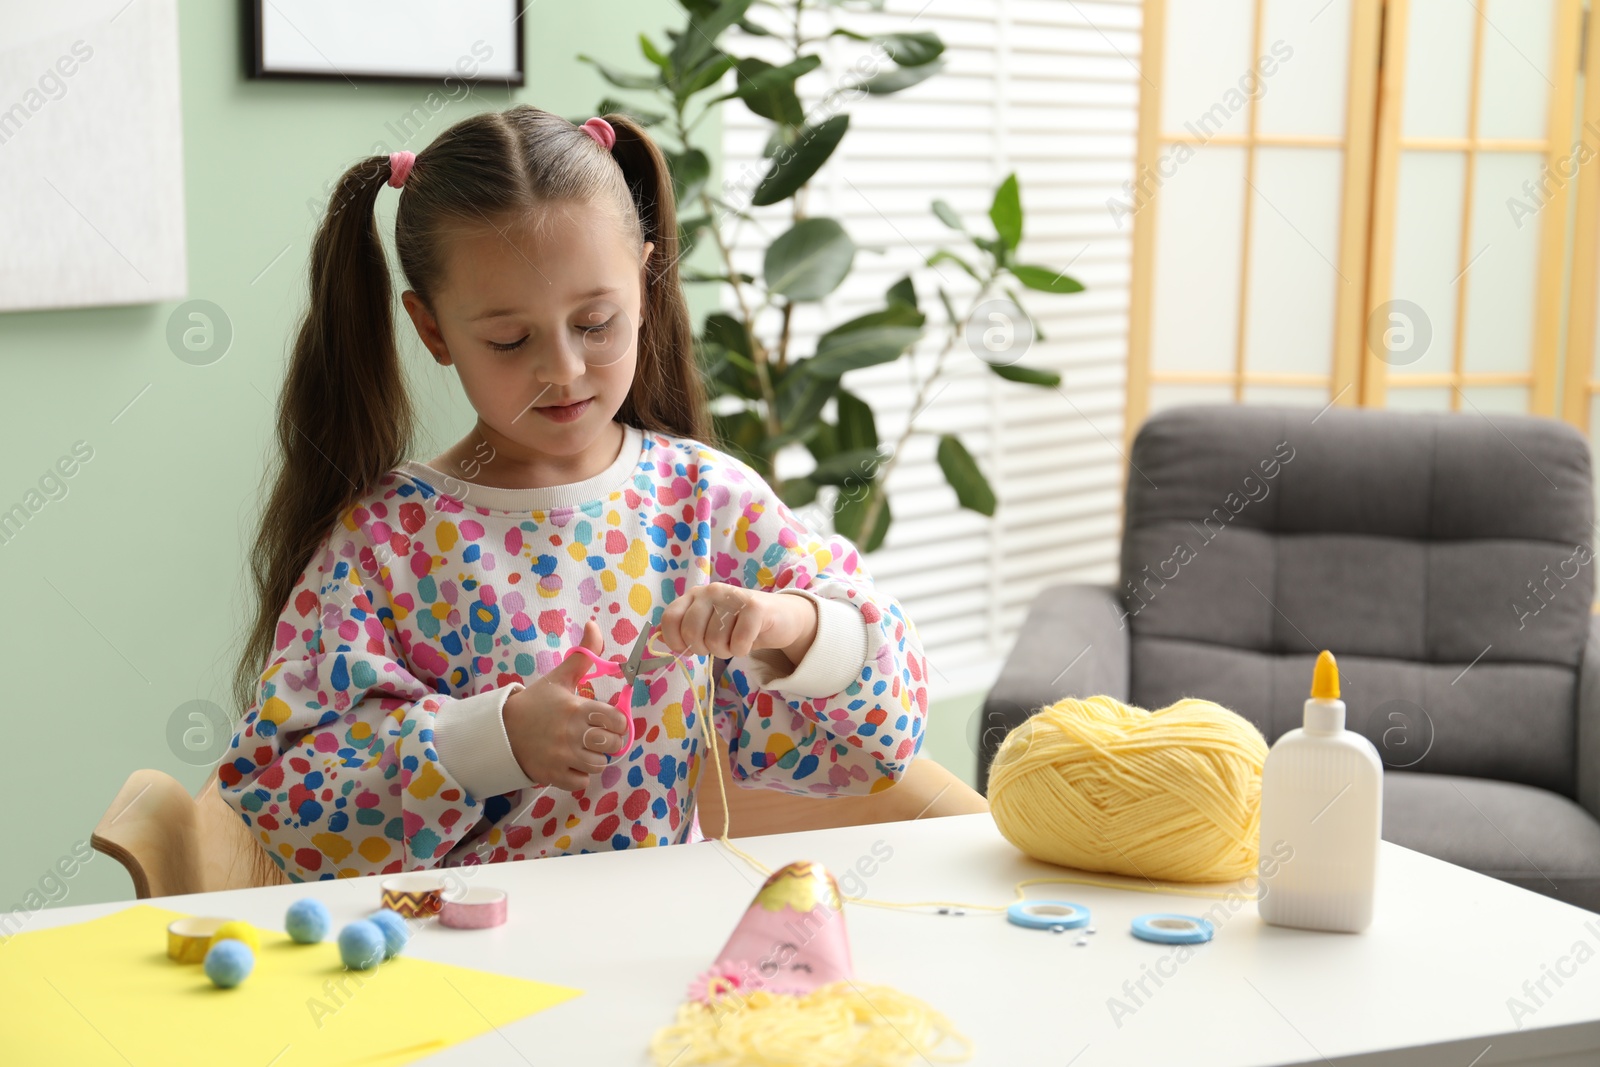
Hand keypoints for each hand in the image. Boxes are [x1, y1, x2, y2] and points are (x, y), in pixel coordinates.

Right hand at [503, 620, 630, 791]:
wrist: (500, 730)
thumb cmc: (535, 703)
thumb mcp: (559, 678)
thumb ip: (583, 655)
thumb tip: (594, 624)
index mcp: (575, 709)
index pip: (617, 720)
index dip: (617, 721)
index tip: (607, 719)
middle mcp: (571, 735)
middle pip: (612, 745)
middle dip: (609, 741)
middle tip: (596, 735)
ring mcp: (562, 757)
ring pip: (599, 765)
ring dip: (594, 759)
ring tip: (582, 749)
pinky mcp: (553, 776)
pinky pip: (582, 782)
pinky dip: (580, 776)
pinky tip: (571, 763)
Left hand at [656, 586, 814, 660]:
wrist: (779, 617)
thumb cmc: (738, 624)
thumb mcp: (707, 625)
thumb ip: (682, 629)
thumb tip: (655, 638)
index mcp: (695, 595)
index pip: (670, 618)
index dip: (675, 641)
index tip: (687, 649)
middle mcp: (711, 591)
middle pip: (691, 633)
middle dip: (704, 649)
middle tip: (718, 645)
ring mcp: (733, 596)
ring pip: (715, 641)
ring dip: (726, 651)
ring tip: (735, 641)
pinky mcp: (755, 607)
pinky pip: (738, 643)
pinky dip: (742, 651)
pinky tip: (748, 642)